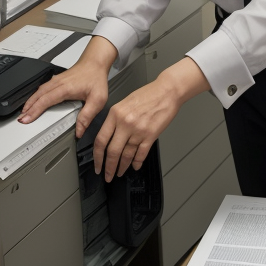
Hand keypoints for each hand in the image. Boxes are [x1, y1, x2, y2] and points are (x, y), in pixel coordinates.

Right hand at [20, 35, 115, 137]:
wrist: (96, 62)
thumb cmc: (96, 78)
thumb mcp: (98, 99)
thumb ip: (87, 116)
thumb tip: (79, 131)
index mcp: (66, 88)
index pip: (46, 100)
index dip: (34, 111)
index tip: (26, 119)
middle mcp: (59, 83)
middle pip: (38, 96)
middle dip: (28, 108)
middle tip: (20, 119)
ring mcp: (57, 80)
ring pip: (39, 91)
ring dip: (30, 102)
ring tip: (24, 112)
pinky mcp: (57, 79)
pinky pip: (42, 88)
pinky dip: (35, 96)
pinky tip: (34, 100)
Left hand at [93, 57, 207, 180]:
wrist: (168, 90)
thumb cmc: (149, 93)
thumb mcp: (125, 102)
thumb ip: (115, 119)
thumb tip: (109, 136)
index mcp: (115, 114)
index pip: (100, 140)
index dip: (97, 157)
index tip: (98, 165)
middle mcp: (125, 123)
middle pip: (112, 151)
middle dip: (109, 167)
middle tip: (107, 175)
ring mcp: (138, 130)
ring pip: (126, 154)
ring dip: (122, 166)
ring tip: (120, 172)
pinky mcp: (151, 134)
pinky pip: (141, 153)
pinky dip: (137, 162)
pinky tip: (135, 166)